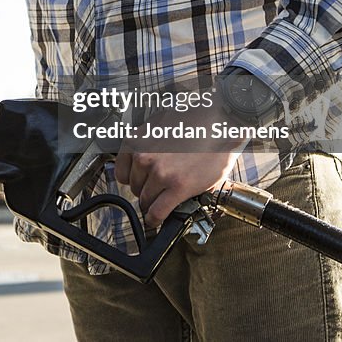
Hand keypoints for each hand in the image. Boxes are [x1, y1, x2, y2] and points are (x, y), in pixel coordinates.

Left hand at [114, 90, 246, 226]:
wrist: (219, 122)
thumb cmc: (193, 121)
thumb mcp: (158, 126)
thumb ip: (146, 145)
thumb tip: (141, 163)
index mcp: (136, 141)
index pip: (121, 173)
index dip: (133, 181)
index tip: (139, 184)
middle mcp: (144, 156)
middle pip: (135, 188)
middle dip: (146, 190)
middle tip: (159, 189)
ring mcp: (160, 172)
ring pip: (145, 201)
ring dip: (153, 204)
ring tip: (163, 200)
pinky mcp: (178, 186)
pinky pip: (157, 212)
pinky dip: (155, 219)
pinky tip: (156, 220)